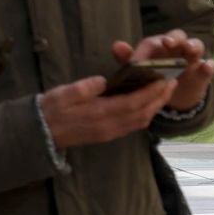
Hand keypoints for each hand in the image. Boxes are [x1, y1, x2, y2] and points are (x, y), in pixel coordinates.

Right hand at [40, 71, 177, 149]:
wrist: (41, 132)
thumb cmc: (51, 109)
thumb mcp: (62, 93)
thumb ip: (84, 88)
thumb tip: (104, 80)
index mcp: (99, 113)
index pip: (133, 102)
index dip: (151, 92)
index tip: (164, 79)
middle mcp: (109, 126)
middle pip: (142, 113)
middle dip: (159, 99)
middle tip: (171, 84)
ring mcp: (109, 132)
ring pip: (140, 122)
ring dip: (154, 108)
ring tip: (163, 93)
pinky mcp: (107, 135)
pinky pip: (132, 126)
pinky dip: (144, 115)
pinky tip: (146, 106)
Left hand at [113, 31, 213, 113]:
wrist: (172, 96)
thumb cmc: (153, 77)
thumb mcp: (140, 71)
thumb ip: (129, 59)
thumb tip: (116, 45)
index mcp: (159, 45)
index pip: (154, 41)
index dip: (148, 48)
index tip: (140, 57)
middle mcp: (177, 47)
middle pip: (178, 36)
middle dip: (174, 38)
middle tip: (168, 42)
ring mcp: (192, 58)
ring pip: (196, 46)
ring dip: (193, 46)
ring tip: (190, 50)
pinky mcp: (203, 72)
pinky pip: (208, 66)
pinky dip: (208, 66)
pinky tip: (206, 66)